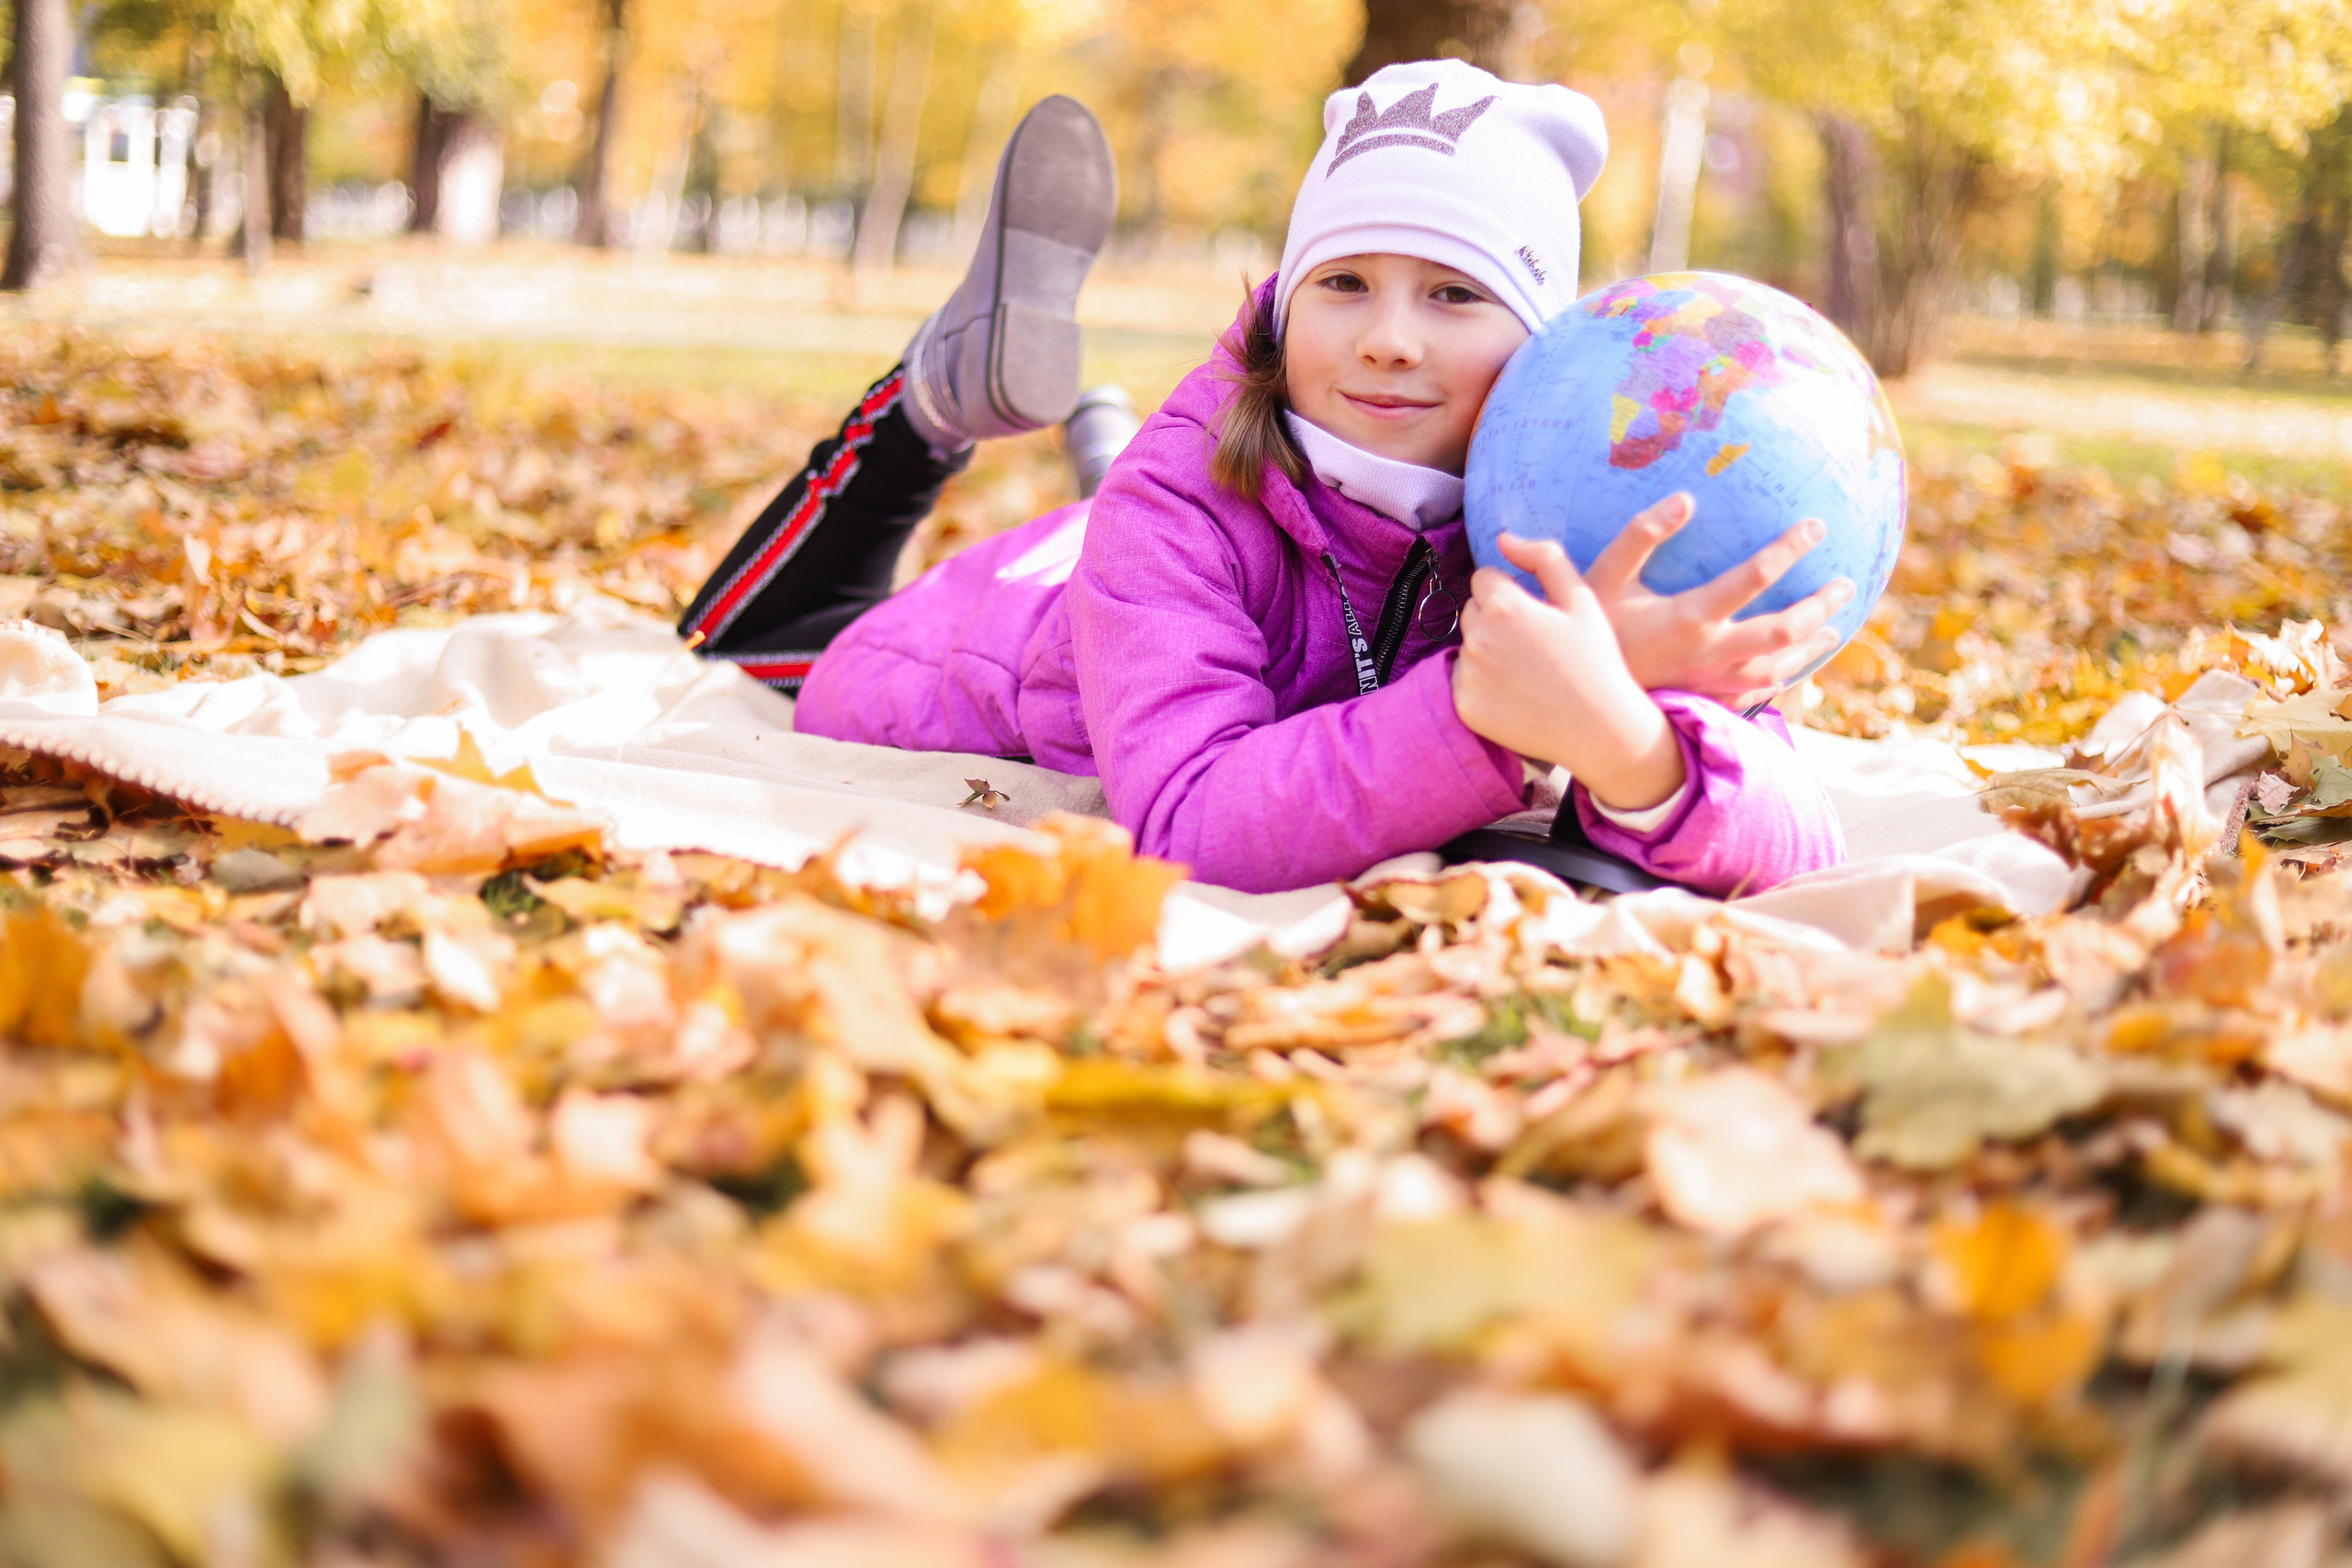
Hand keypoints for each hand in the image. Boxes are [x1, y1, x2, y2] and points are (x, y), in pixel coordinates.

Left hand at [1453, 541, 1686, 812]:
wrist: (1601, 728)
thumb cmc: (1596, 659)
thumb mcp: (1582, 599)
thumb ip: (1544, 558)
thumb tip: (1502, 538)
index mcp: (1504, 606)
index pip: (1484, 579)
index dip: (1510, 590)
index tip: (1535, 612)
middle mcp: (1478, 639)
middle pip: (1472, 611)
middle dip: (1496, 618)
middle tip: (1534, 643)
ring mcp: (1469, 675)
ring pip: (1467, 645)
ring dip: (1488, 650)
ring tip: (1528, 670)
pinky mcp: (1465, 706)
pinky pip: (1464, 680)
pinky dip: (1482, 683)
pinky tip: (1516, 692)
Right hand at [1530, 494, 1853, 708]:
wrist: (1577, 701)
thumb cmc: (1590, 631)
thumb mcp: (1603, 577)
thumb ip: (1640, 536)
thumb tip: (1684, 499)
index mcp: (1691, 617)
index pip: (1753, 577)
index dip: (1789, 549)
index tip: (1816, 526)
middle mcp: (1710, 652)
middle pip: (1784, 630)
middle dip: (1820, 605)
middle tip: (1845, 583)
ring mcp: (1711, 681)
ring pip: (1779, 666)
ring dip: (1812, 644)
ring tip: (1835, 625)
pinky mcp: (1705, 698)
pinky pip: (1757, 692)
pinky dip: (1783, 677)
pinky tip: (1793, 667)